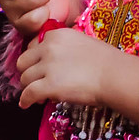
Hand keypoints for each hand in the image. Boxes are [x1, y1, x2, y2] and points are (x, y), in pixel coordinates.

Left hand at [16, 26, 138, 121]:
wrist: (115, 75)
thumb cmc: (106, 62)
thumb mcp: (81, 43)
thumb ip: (64, 48)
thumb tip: (54, 63)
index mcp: (56, 35)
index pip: (33, 46)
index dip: (35, 60)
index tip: (40, 69)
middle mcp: (48, 47)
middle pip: (23, 62)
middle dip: (27, 73)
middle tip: (35, 83)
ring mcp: (47, 66)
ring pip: (24, 78)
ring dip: (28, 88)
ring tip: (37, 96)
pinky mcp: (49, 85)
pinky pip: (28, 93)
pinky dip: (25, 100)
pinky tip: (27, 104)